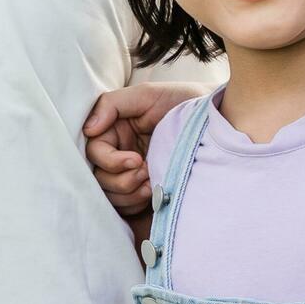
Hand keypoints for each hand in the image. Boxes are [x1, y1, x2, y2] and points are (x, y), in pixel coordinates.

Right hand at [83, 80, 204, 216]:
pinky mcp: (143, 189)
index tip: (136, 160)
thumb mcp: (147, 95)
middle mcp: (118, 152)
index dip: (110, 161)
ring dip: (128, 193)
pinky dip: (135, 204)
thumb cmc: (184, 103)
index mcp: (115, 131)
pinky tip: (155, 192)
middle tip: (146, 171)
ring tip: (152, 183)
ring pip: (110, 195)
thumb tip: (88, 130)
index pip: (95, 152)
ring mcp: (130, 173)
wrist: (216, 122)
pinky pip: (125, 208)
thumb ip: (112, 105)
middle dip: (121, 180)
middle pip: (99, 178)